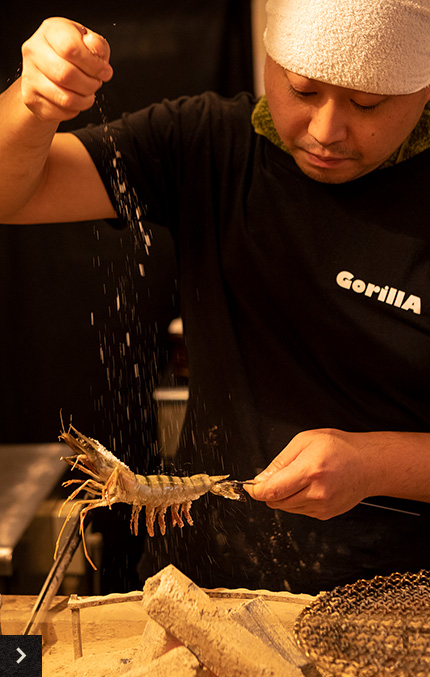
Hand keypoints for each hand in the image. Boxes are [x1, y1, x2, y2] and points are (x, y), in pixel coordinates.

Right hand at [20, 17, 112, 121]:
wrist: (47, 72)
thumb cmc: (72, 56)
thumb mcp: (88, 43)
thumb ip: (97, 44)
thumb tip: (96, 50)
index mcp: (50, 31)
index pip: (70, 48)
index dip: (93, 64)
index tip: (104, 71)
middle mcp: (35, 51)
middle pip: (66, 75)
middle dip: (90, 84)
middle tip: (96, 83)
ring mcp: (30, 76)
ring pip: (65, 98)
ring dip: (85, 100)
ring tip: (87, 93)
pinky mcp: (31, 98)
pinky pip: (61, 111)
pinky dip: (75, 110)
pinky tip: (75, 100)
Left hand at [245, 428, 374, 519]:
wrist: (369, 464)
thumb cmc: (340, 448)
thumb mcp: (305, 441)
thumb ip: (280, 461)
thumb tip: (261, 479)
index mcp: (310, 470)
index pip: (272, 491)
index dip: (255, 490)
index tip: (250, 486)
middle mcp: (317, 492)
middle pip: (276, 502)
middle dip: (268, 492)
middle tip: (274, 477)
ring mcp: (322, 506)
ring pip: (286, 508)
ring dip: (283, 496)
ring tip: (298, 478)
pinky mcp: (326, 514)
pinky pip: (299, 511)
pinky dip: (296, 500)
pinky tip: (308, 486)